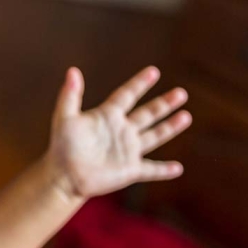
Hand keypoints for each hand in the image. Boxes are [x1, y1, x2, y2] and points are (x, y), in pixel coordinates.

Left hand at [47, 66, 191, 198]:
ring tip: (186, 116)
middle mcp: (121, 131)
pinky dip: (164, 170)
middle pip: (147, 114)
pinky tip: (178, 168)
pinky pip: (151, 170)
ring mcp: (127, 151)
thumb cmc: (61, 146)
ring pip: (154, 136)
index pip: (127, 95)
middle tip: (181, 92)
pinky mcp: (130, 170)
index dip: (139, 83)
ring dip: (170, 127)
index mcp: (107, 116)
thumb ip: (70, 95)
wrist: (63, 176)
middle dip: (164, 104)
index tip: (153, 71)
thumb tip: (72, 70)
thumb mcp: (65, 117)